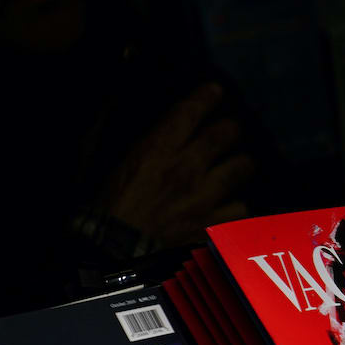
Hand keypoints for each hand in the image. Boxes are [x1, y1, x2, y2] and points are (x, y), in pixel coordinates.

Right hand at [96, 83, 253, 245]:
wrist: (114, 253)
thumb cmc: (105, 206)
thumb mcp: (104, 161)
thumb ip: (117, 133)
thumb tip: (120, 107)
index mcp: (157, 149)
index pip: (190, 111)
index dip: (206, 97)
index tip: (216, 90)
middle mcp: (187, 168)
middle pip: (225, 135)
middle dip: (231, 128)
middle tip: (232, 128)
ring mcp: (204, 198)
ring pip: (240, 169)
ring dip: (240, 165)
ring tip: (239, 165)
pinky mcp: (212, 224)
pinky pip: (240, 209)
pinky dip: (237, 205)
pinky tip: (232, 204)